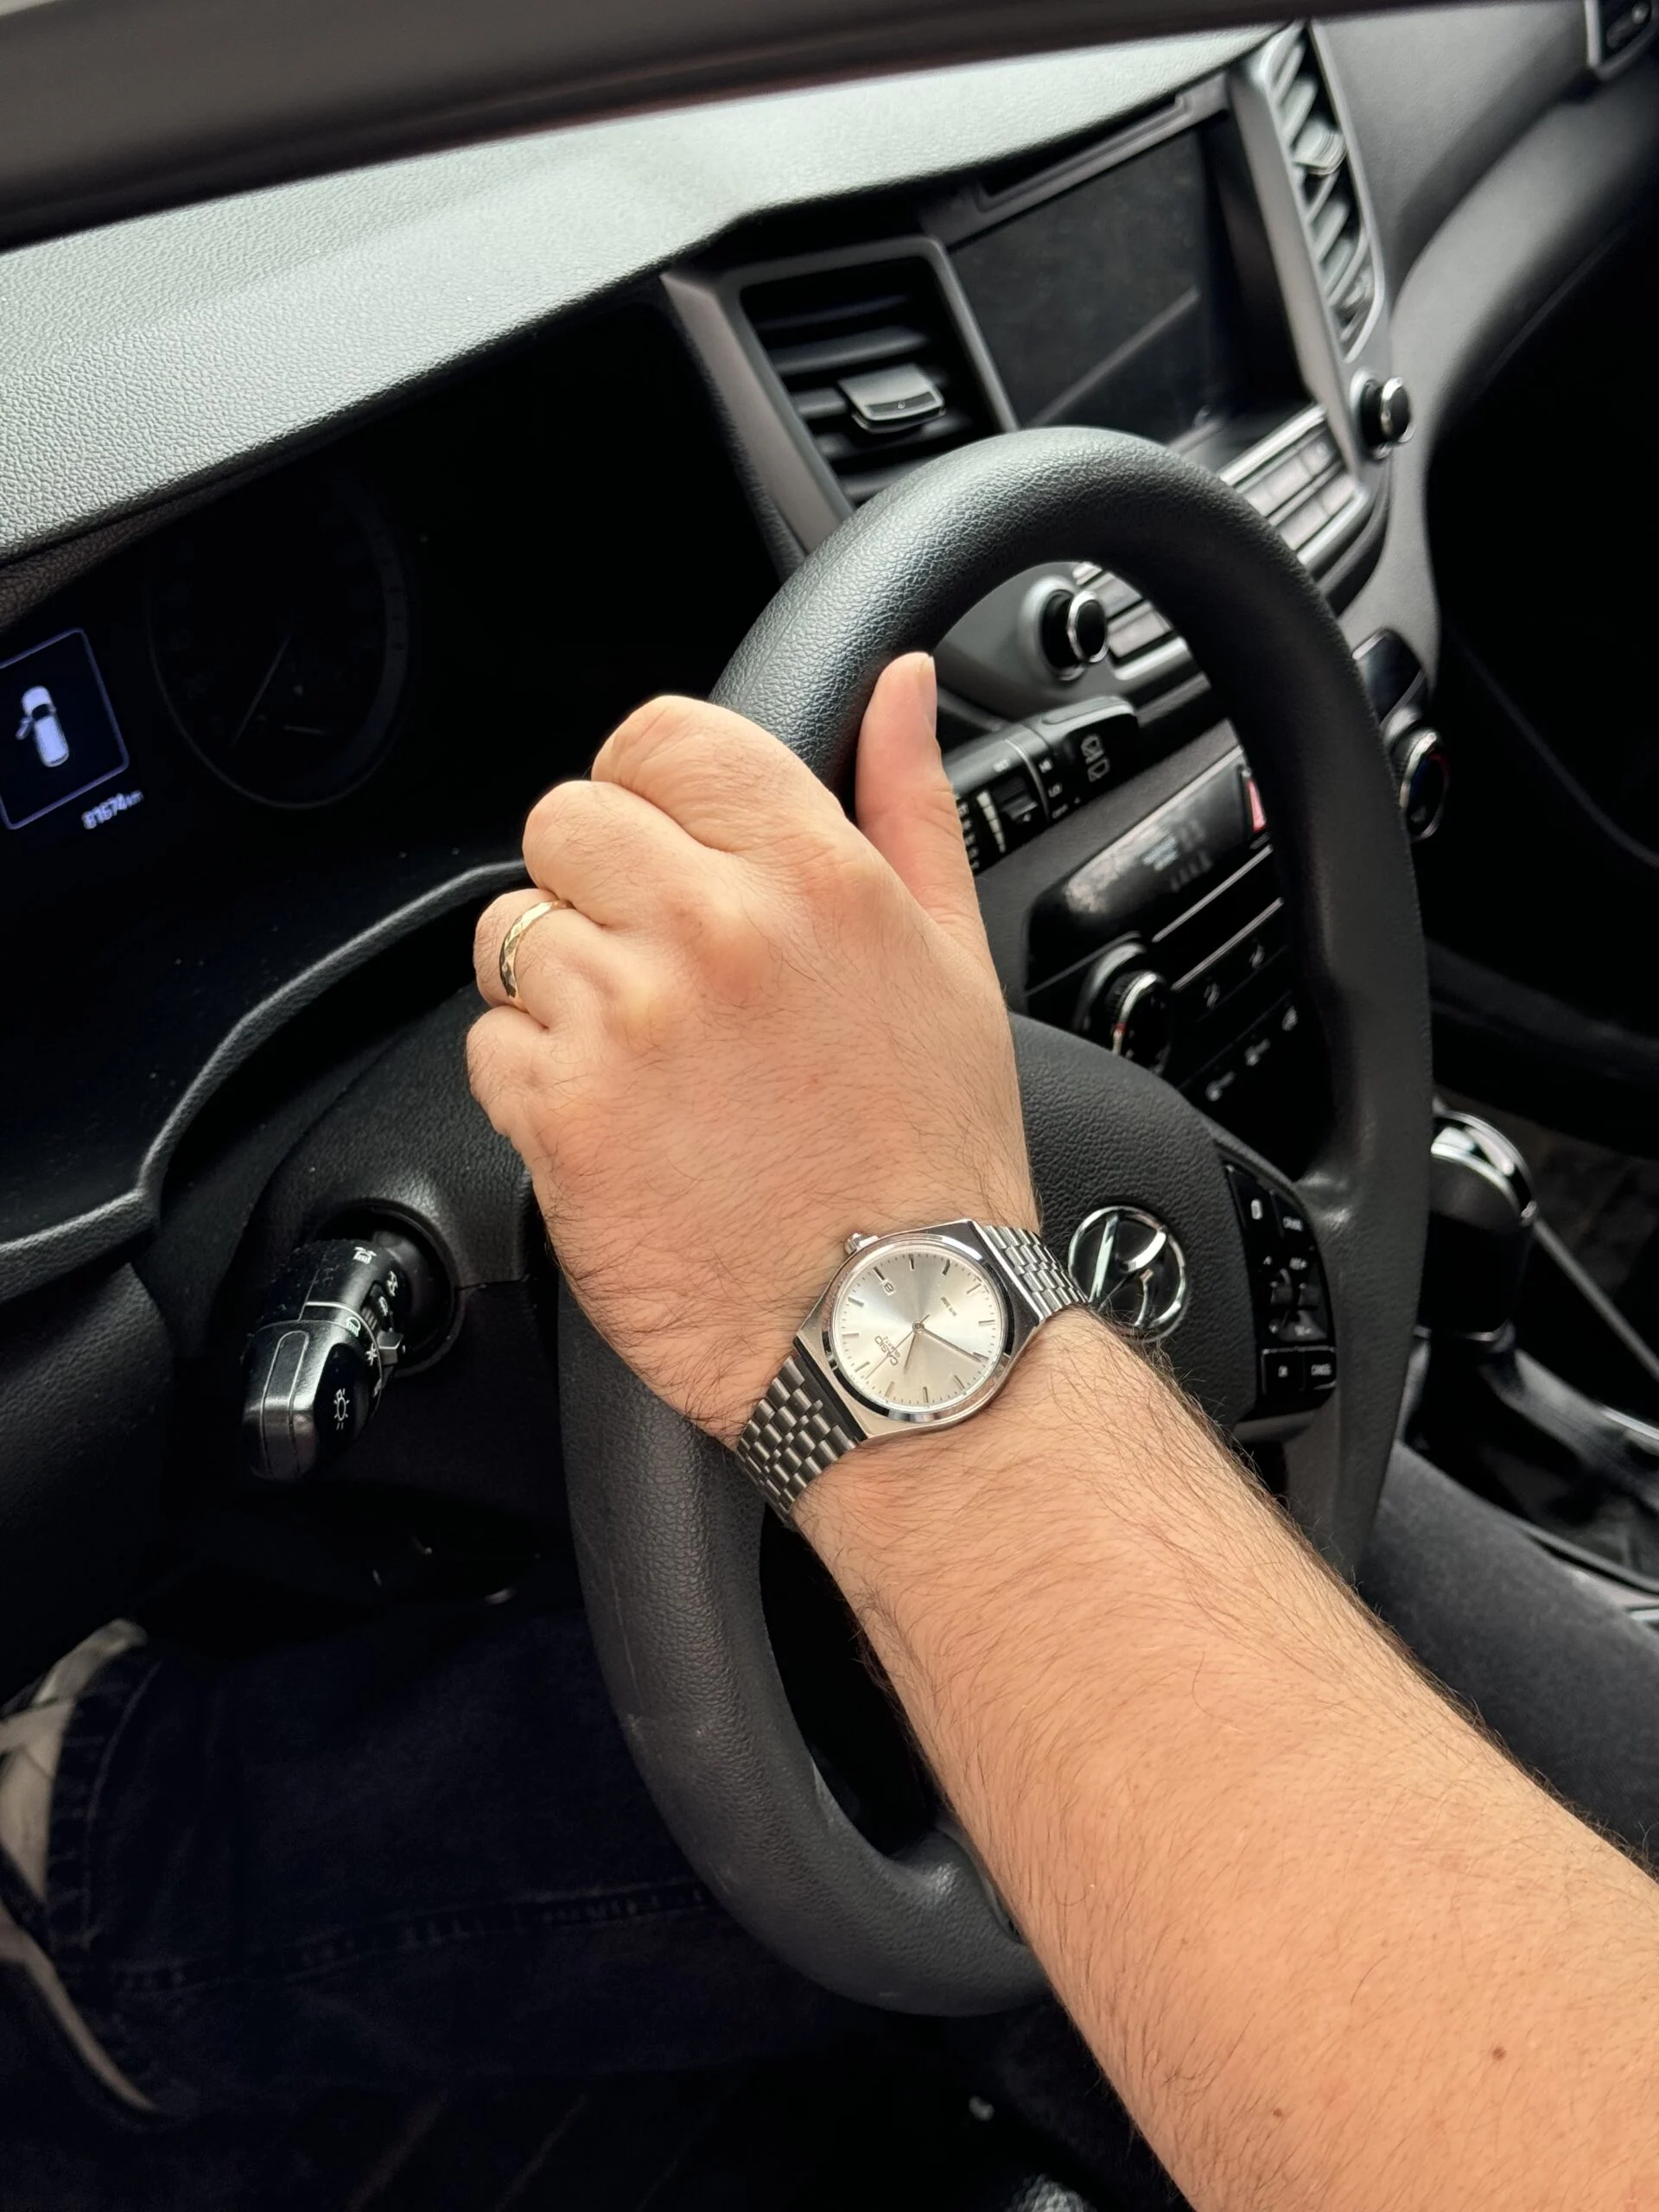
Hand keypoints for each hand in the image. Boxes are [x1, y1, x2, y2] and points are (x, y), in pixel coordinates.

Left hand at [468, 654, 1036, 1442]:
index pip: (657, 737)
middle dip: (595, 886)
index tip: (665, 847)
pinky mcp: (561, 1114)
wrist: (899, 1330)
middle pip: (564, 821)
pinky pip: (489, 1044)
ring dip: (557, 987)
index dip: (648, 791)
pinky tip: (621, 1126)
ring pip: (511, 933)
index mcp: (811, 872)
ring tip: (644, 1061)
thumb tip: (902, 686)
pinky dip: (533, 1083)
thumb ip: (911, 802)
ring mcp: (626, 1020)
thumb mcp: (955, 961)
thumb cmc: (932, 1159)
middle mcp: (711, 928)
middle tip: (656, 969)